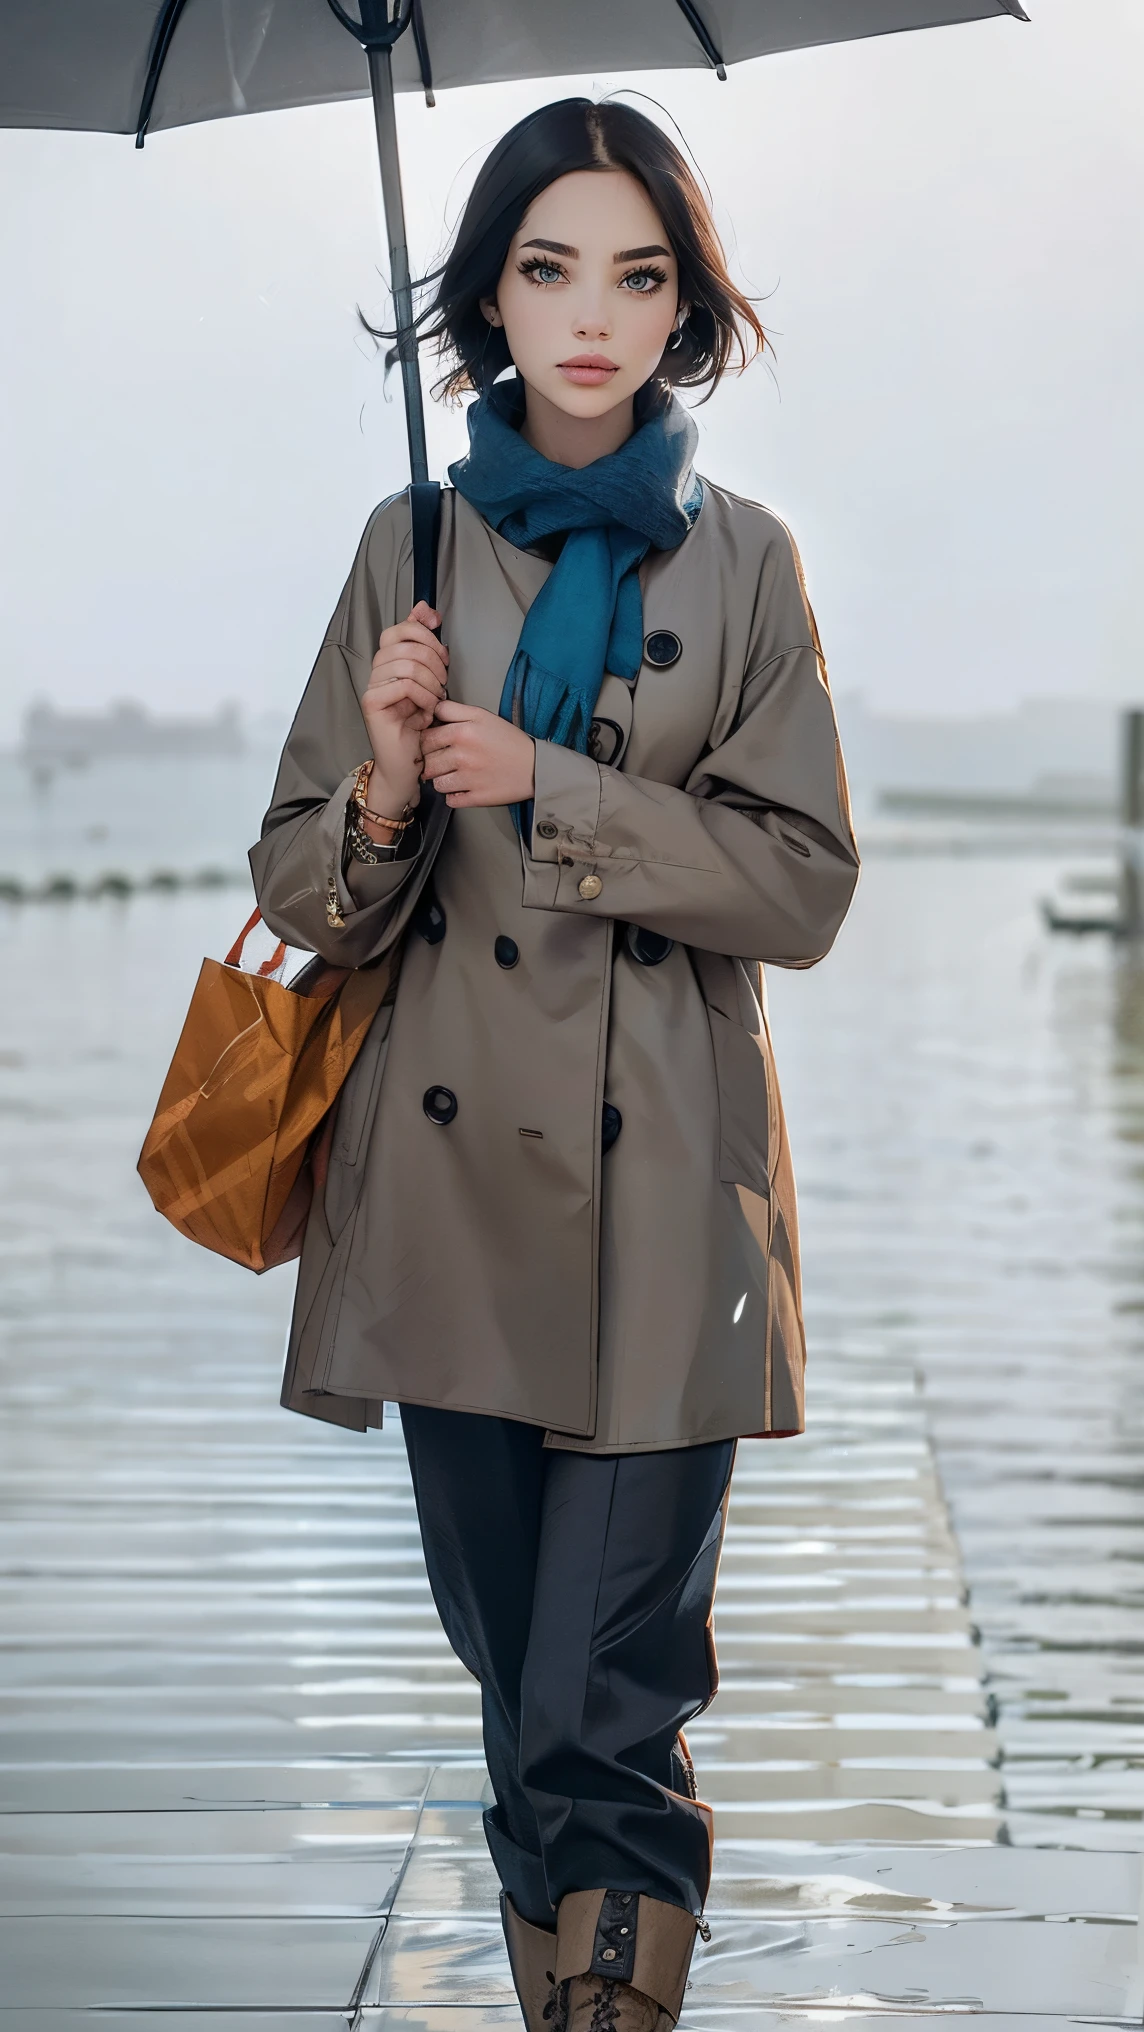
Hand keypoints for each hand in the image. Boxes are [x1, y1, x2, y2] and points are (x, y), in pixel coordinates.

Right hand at [360, 601, 448, 815]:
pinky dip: (424, 695)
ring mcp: (372, 687)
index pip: (399, 629)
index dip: (422, 630)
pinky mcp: (372, 704)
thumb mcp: (430, 682)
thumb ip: (425, 645)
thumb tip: (424, 609)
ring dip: (431, 681)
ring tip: (436, 699)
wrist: (407, 765)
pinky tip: (427, 710)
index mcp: (388, 663)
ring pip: (406, 663)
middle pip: (404, 643)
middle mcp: (376, 672)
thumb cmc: (419, 727)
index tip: (443, 650)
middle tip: (443, 681)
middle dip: (434, 659)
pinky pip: (404, 685)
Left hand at [420, 702, 535, 808]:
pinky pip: (450, 800)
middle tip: (446, 760)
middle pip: (427, 763)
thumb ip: (453, 710)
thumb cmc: (509, 740)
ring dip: (442, 780)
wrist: (535, 766)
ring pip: (436, 784)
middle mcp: (461, 756)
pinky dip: (454, 796)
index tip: (436, 744)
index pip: (424, 739)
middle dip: (433, 761)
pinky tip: (464, 787)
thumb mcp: (482, 715)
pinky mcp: (475, 798)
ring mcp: (467, 779)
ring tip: (455, 774)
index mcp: (461, 733)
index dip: (428, 742)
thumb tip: (431, 710)